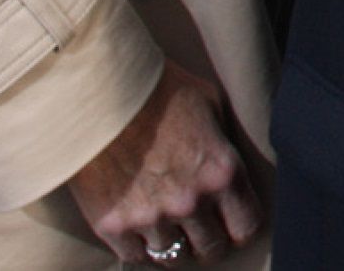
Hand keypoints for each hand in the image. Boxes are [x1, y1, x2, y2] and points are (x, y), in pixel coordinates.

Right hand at [66, 61, 261, 263]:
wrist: (97, 93)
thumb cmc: (157, 90)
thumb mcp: (209, 103)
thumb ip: (222, 141)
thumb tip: (229, 163)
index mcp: (221, 172)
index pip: (246, 227)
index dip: (240, 228)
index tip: (231, 223)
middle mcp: (190, 202)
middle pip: (211, 249)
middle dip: (209, 241)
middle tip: (199, 231)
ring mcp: (150, 217)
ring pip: (173, 257)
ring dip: (173, 244)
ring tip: (168, 229)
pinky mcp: (112, 226)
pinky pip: (135, 258)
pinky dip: (139, 249)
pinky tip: (140, 232)